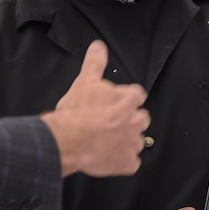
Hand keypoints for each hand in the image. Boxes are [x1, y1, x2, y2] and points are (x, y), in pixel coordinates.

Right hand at [42, 40, 149, 176]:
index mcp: (130, 99)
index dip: (125, 100)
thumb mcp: (85, 81)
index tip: (113, 104)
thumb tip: (98, 46)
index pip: (137, 96)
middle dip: (128, 120)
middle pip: (140, 118)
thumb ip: (95, 63)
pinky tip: (109, 157)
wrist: (67, 141)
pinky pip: (131, 162)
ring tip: (106, 141)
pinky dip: (123, 161)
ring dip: (125, 140)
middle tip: (109, 123)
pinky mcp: (127, 163)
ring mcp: (133, 143)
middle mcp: (136, 121)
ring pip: (136, 141)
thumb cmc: (77, 111)